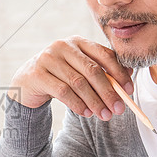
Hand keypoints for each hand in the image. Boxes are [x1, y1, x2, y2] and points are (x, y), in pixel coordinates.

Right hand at [8, 35, 132, 120]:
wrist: (27, 83)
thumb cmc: (59, 77)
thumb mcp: (80, 71)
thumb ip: (101, 71)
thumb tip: (129, 75)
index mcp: (78, 42)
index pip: (104, 55)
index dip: (119, 73)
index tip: (129, 91)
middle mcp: (63, 46)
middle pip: (92, 70)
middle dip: (108, 92)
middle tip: (119, 109)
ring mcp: (48, 58)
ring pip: (78, 83)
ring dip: (94, 102)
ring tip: (104, 115)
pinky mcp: (37, 73)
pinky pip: (62, 91)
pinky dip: (77, 104)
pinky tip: (86, 113)